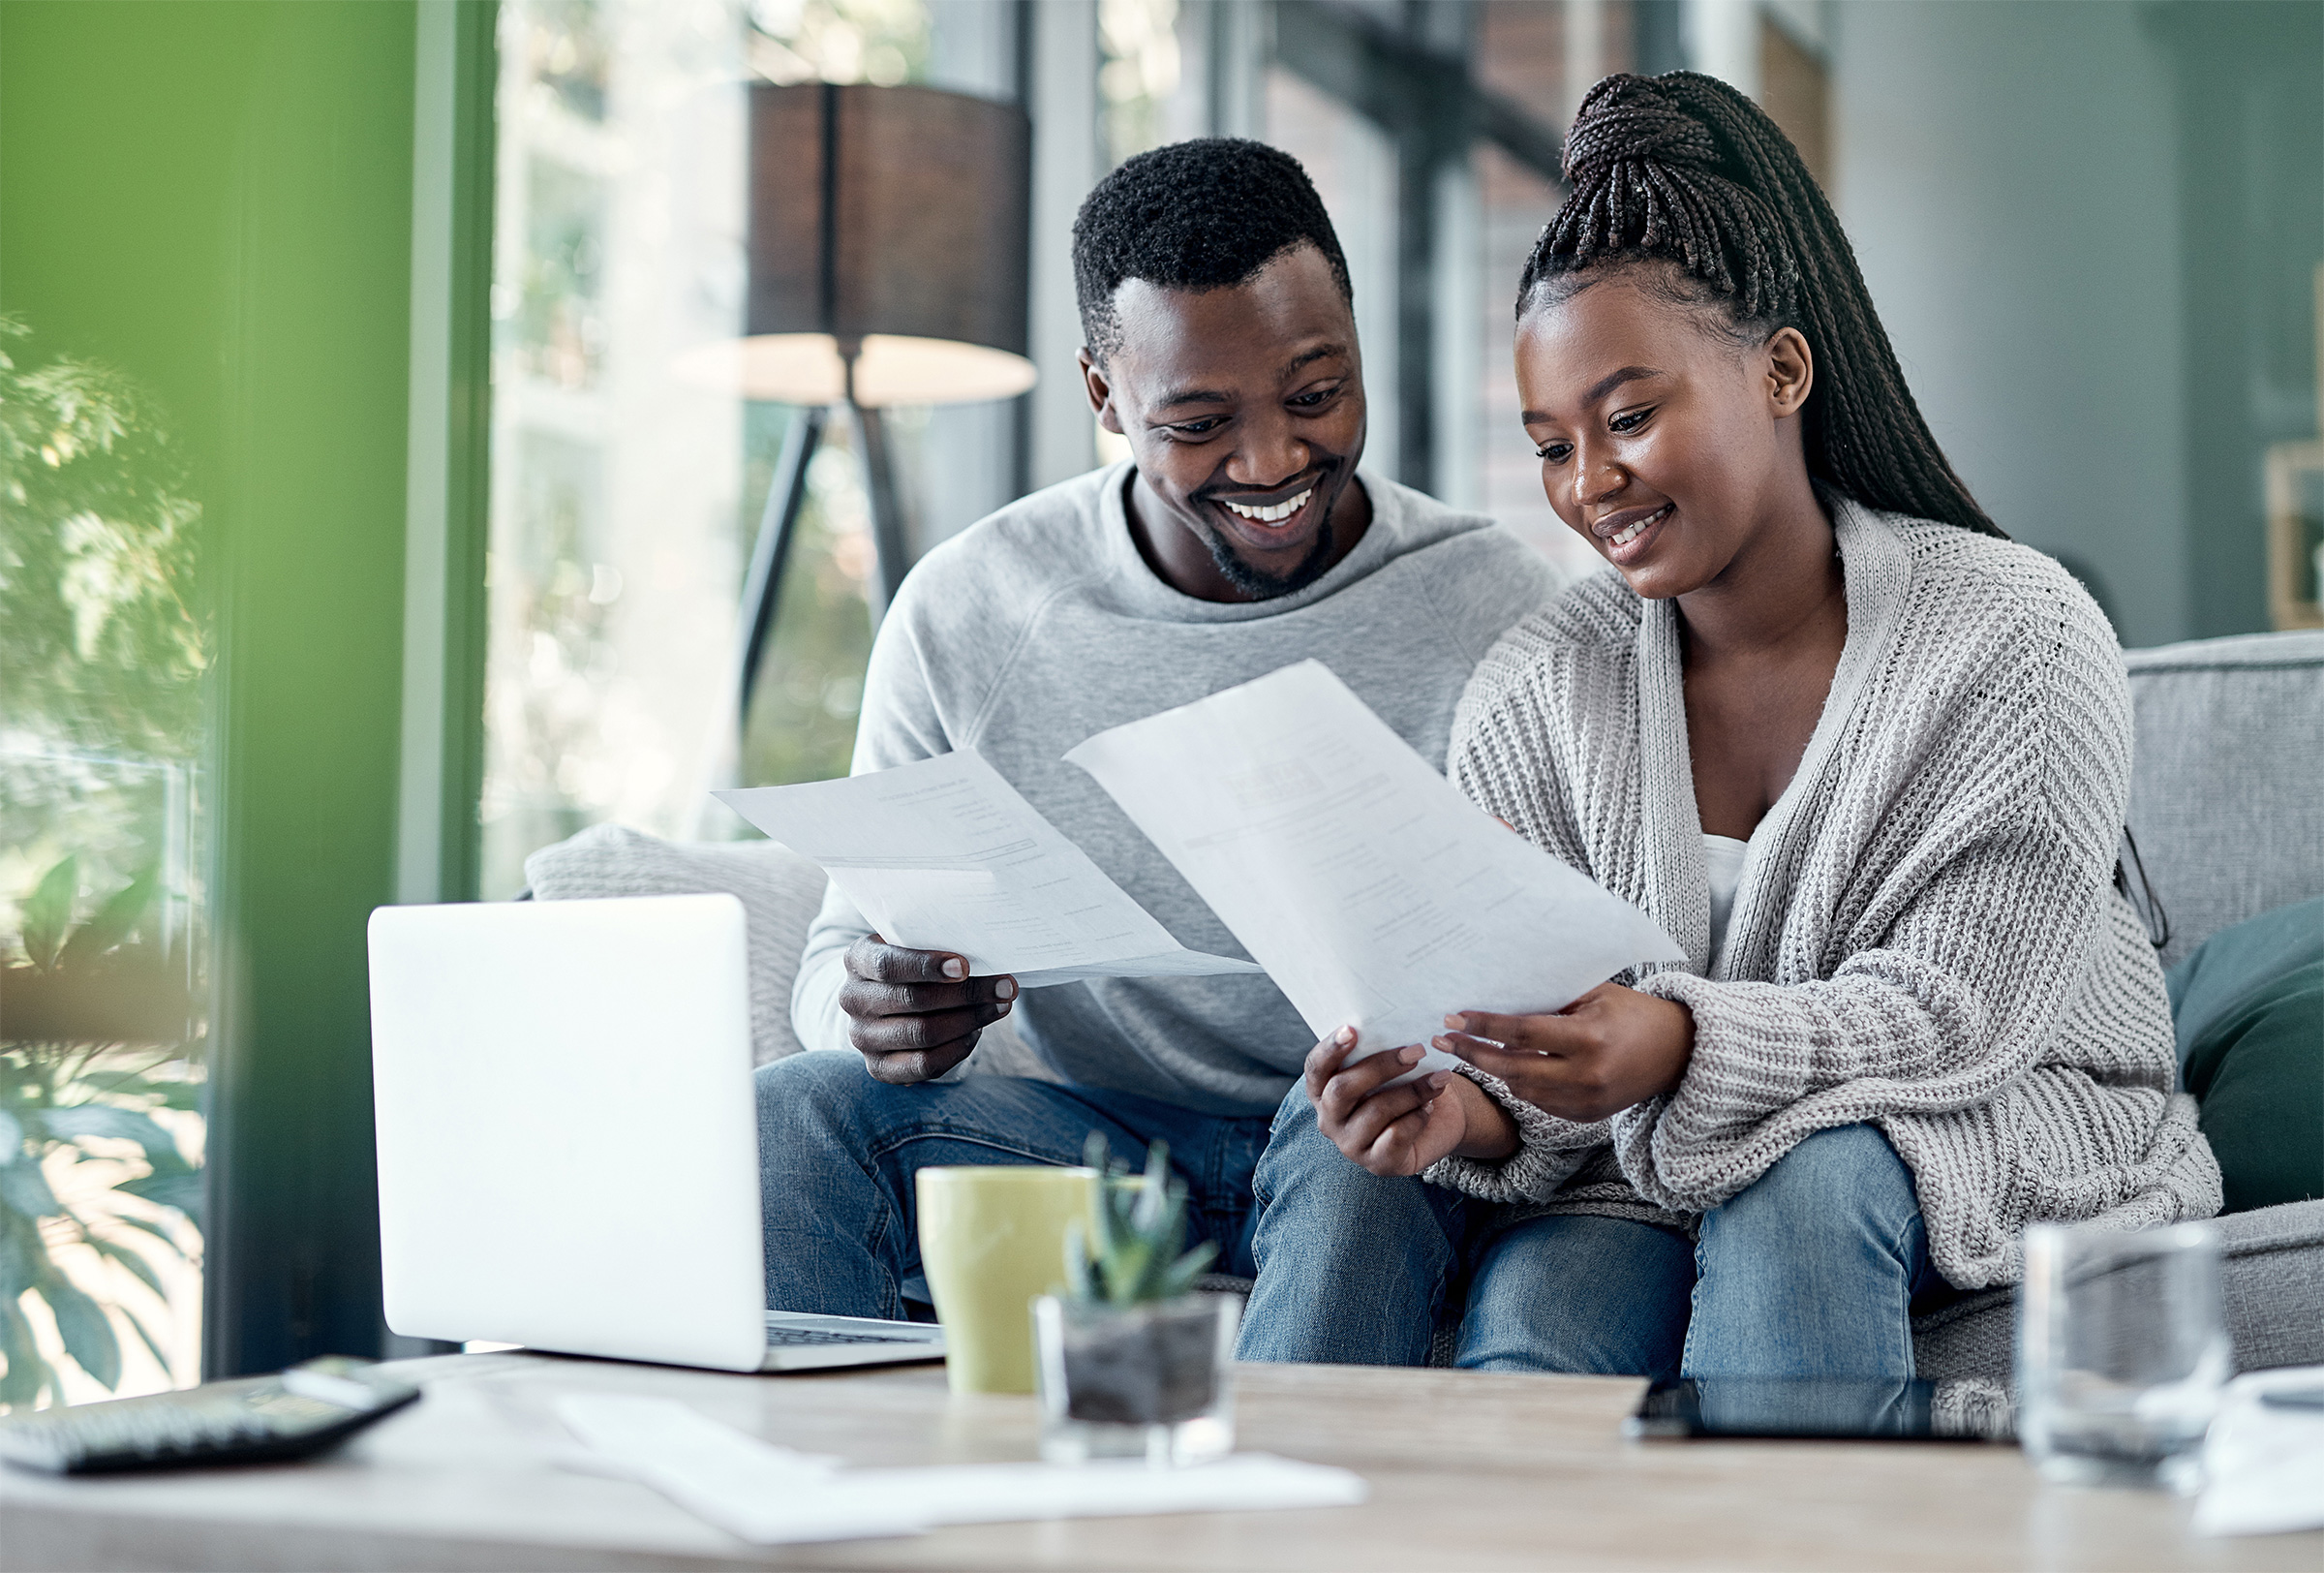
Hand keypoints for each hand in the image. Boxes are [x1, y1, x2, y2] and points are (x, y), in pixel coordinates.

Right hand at [838, 935, 1016, 1084]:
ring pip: (924, 1033)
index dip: (927, 966)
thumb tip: (986, 954)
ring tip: (999, 1006)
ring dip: (970, 1020)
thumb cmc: (909, 962)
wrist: (881, 997)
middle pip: (915, 1000)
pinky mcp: (879, 1067)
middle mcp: (853, 999)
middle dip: (967, 994)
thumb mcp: (911, 943)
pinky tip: (976, 1031)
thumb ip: (936, 943)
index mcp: (857, 959)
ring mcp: (862, 1036)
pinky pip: (925, 1064)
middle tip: (1005, 987)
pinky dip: (958, 1048)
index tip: (965, 967)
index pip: (889, 965)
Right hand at [1304, 1028, 1518, 1175]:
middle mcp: (1329, 1119)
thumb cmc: (1404, 1083)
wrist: (1437, 1120)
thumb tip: (1389, 1021)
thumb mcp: (1389, 1064)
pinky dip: (1416, 1117)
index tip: (1352, 1029)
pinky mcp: (1378, 1164)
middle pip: (1343, 1089)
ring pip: (1375, 1112)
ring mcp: (1350, 1145)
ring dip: (1412, 1091)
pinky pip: (1395, 1137)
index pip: (1316, 1068)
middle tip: (1416, 1051)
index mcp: (1322, 1090)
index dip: (1330, 1049)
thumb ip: (1377, 1048)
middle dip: (1381, 1066)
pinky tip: (1432, 1105)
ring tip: (1440, 1077)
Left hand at [1434, 983, 1693, 1123]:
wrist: (1678, 1052)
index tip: (1453, 1018)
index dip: (1483, 1026)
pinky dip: (1519, 1085)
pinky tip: (1503, 1068)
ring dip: (1493, 1070)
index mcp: (1588, 1039)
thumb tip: (1500, 995)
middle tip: (1443, 1041)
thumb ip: (1551, 1001)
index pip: (1521, 1034)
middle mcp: (1585, 1076)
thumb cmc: (1633, 1013)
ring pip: (1521, 1089)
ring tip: (1467, 1051)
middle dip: (1473, 1054)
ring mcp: (1586, 1101)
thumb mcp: (1594, 996)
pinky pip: (1540, 1103)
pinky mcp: (1587, 1116)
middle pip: (1512, 1068)